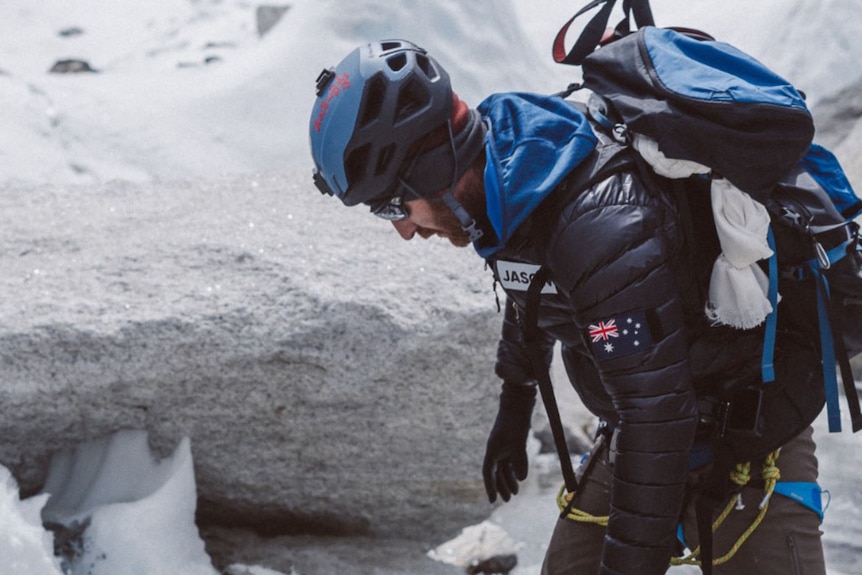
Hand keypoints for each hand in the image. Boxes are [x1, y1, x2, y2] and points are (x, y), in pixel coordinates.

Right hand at [482, 382, 535, 502]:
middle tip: (508, 500)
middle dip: (501, 486)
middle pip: (496, 472)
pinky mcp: (511, 443)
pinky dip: (514, 470)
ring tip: (516, 493)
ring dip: (509, 480)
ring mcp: (503, 446)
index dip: (490, 487)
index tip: (492, 501)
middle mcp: (495, 449)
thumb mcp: (519, 442)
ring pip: (504, 467)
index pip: (488, 473)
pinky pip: (511, 461)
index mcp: (492, 450)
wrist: (518, 403)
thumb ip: (519, 460)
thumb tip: (521, 479)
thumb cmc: (516, 421)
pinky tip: (520, 478)